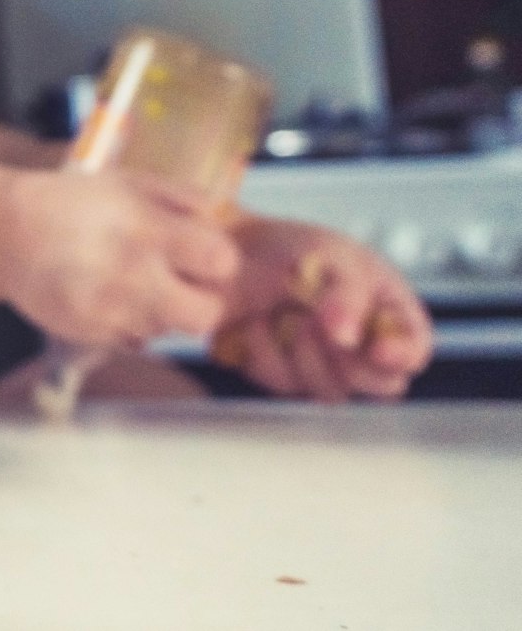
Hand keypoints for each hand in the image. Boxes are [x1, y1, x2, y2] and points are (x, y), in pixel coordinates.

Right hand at [3, 167, 239, 346]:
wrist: (5, 231)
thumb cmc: (71, 201)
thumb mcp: (129, 182)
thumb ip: (181, 198)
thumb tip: (219, 219)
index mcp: (148, 230)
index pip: (221, 262)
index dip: (218, 261)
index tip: (202, 255)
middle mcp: (133, 274)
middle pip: (205, 314)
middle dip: (201, 300)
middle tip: (182, 282)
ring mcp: (110, 309)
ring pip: (168, 330)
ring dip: (161, 310)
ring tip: (134, 283)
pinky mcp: (89, 332)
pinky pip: (134, 339)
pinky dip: (130, 322)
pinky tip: (107, 295)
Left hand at [209, 218, 431, 401]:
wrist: (227, 252)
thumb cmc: (289, 248)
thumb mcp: (330, 254)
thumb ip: (348, 293)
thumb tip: (348, 336)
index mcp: (388, 310)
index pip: (413, 349)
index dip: (401, 355)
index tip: (376, 348)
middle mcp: (362, 344)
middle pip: (382, 385)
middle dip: (349, 358)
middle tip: (315, 322)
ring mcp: (325, 365)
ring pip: (332, 391)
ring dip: (302, 352)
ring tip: (284, 312)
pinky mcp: (284, 376)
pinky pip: (283, 384)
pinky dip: (265, 352)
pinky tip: (257, 323)